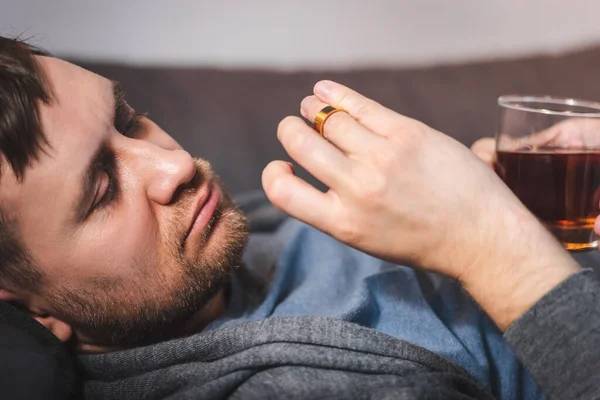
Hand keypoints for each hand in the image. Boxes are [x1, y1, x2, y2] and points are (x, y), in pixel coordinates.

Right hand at [263, 80, 578, 328]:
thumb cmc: (424, 241)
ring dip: (314, 108)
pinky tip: (325, 89)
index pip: (281, 191)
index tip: (285, 168)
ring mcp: (383, 158)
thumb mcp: (369, 239)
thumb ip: (337, 209)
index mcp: (342, 223)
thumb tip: (312, 174)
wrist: (481, 237)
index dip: (273, 173)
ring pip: (329, 119)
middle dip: (291, 129)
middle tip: (297, 127)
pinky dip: (336, 93)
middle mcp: (357, 190)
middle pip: (300, 142)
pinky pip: (361, 106)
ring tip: (314, 105)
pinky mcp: (408, 134)